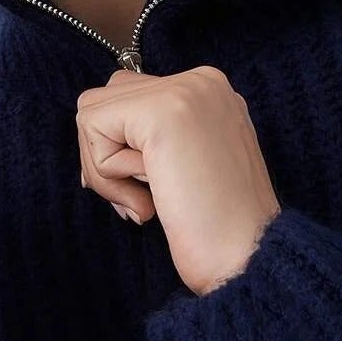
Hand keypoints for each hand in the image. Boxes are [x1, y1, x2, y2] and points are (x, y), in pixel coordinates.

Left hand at [75, 65, 282, 296]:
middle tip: (139, 202)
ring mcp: (184, 91)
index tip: (141, 196)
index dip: (119, 150)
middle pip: (107, 98)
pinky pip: (92, 127)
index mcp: (211, 93)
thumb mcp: (187, 166)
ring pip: (92, 111)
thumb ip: (151, 139)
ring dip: (104, 167)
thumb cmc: (218, 230)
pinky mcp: (162, 111)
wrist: (248, 258)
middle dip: (105, 156)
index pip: (131, 97)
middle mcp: (202, 82)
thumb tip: (95, 132)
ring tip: (146, 202)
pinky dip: (106, 173)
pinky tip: (147, 198)